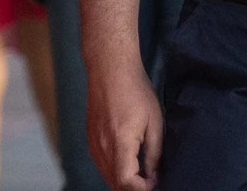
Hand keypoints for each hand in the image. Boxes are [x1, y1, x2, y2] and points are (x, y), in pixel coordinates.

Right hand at [87, 56, 163, 190]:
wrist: (109, 69)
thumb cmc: (135, 91)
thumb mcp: (154, 122)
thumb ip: (154, 153)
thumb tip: (154, 176)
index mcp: (119, 143)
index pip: (126, 183)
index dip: (143, 188)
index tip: (156, 182)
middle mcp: (101, 147)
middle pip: (115, 184)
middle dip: (134, 188)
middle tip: (152, 181)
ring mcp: (93, 144)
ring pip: (107, 176)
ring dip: (125, 181)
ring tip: (144, 174)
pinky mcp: (90, 139)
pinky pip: (102, 164)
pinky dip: (115, 171)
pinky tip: (129, 163)